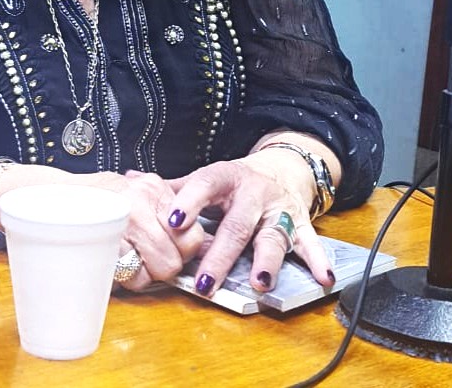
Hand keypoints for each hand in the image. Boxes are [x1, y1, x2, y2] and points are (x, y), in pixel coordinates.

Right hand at [111, 170, 206, 291]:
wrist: (61, 196)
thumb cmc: (102, 196)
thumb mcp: (138, 190)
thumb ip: (163, 209)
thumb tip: (200, 241)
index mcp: (154, 189)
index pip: (192, 233)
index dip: (184, 250)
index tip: (173, 250)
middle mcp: (143, 202)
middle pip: (176, 256)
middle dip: (167, 266)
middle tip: (151, 258)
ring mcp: (124, 221)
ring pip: (159, 269)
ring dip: (148, 274)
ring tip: (134, 260)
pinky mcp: (108, 241)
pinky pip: (132, 277)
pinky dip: (128, 279)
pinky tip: (119, 264)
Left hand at [165, 152, 334, 296]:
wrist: (280, 168)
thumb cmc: (232, 183)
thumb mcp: (206, 179)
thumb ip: (173, 187)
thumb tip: (128, 179)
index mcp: (225, 177)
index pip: (204, 184)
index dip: (189, 201)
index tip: (173, 222)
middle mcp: (253, 192)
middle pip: (236, 224)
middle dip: (221, 255)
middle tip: (206, 281)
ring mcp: (278, 209)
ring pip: (273, 235)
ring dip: (267, 261)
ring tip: (260, 283)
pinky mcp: (301, 222)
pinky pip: (310, 242)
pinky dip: (317, 261)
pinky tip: (323, 279)